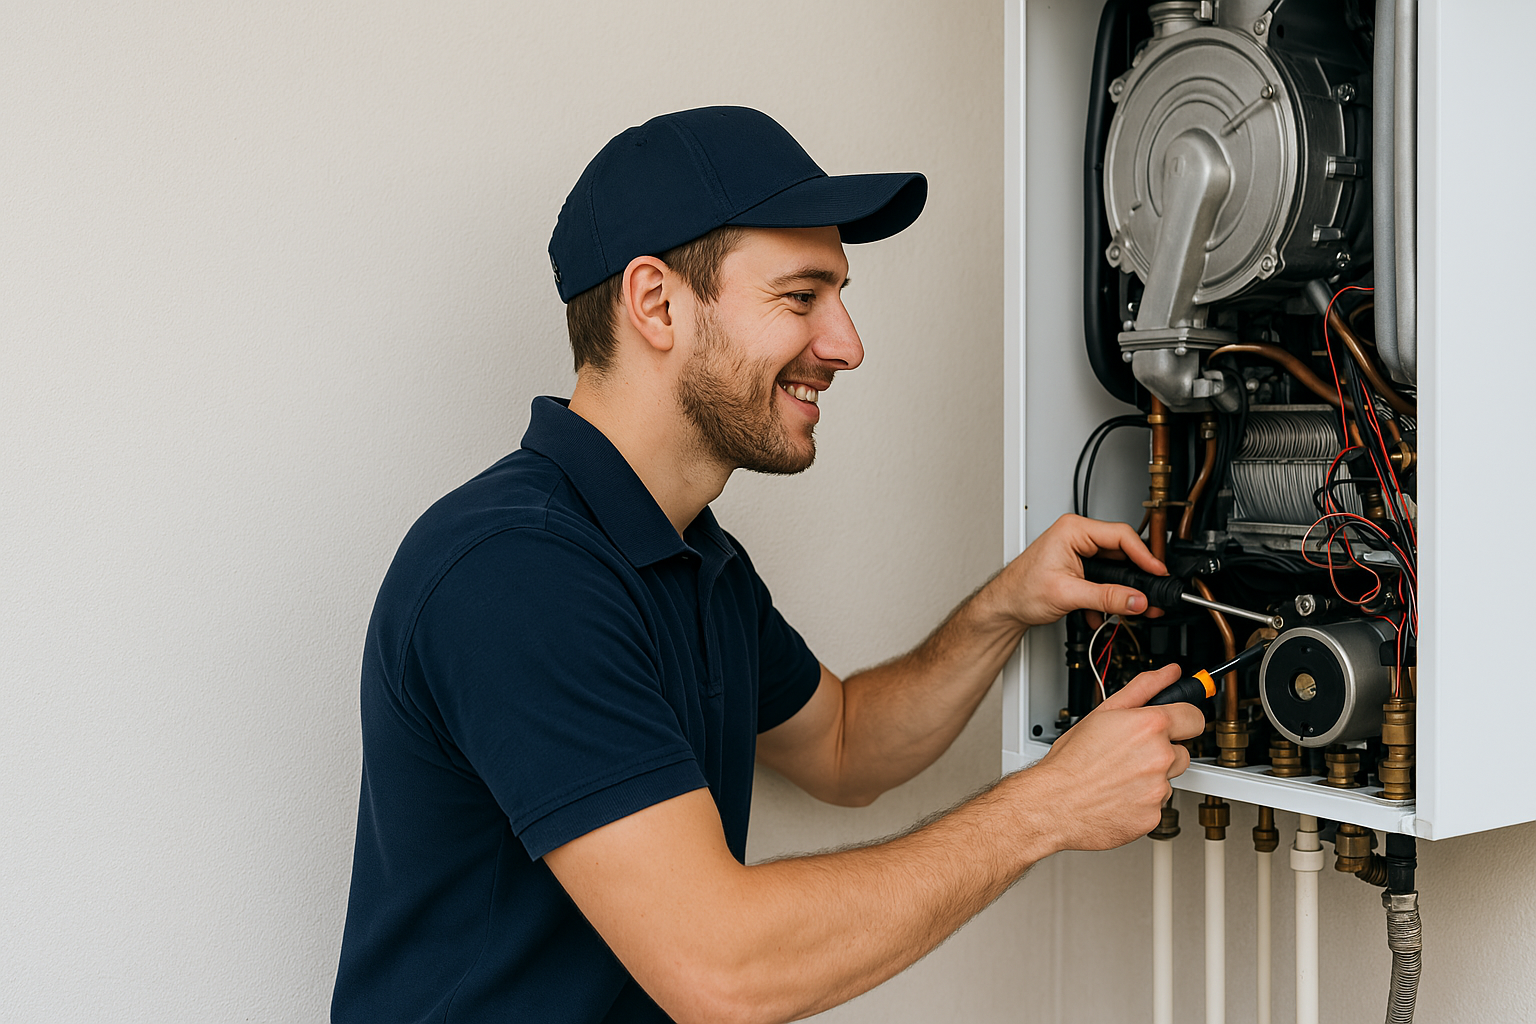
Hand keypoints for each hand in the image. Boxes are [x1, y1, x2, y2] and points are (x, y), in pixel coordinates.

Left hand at [986, 514, 1166, 629]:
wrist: (1004, 607)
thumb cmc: (1021, 591)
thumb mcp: (1068, 594)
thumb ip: (1106, 597)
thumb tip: (1136, 599)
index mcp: (1073, 530)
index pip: (1121, 536)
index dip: (1144, 555)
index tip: (1158, 572)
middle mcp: (1077, 536)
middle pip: (1121, 552)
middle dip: (1136, 577)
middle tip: (1151, 593)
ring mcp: (1078, 552)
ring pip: (1114, 569)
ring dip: (1121, 592)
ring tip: (1132, 608)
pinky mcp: (1079, 568)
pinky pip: (1104, 579)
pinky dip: (1108, 598)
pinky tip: (1103, 614)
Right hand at [1023, 664, 1203, 851]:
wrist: (1055, 803)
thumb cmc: (1072, 760)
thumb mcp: (1102, 713)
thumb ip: (1143, 688)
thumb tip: (1169, 673)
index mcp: (1150, 726)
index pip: (1194, 718)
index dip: (1184, 720)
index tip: (1177, 725)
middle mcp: (1160, 756)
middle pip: (1182, 751)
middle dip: (1163, 752)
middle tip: (1131, 754)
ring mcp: (1159, 788)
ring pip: (1168, 779)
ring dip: (1151, 778)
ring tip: (1120, 776)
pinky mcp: (1154, 815)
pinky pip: (1158, 804)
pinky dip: (1143, 801)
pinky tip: (1119, 794)